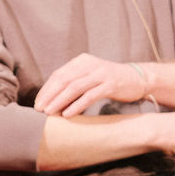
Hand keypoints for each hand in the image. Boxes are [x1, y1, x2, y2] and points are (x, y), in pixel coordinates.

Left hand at [34, 54, 149, 115]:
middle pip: (64, 80)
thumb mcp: (90, 76)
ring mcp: (101, 73)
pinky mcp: (110, 84)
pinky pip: (90, 95)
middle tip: (40, 109)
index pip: (59, 74)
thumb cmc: (109, 81)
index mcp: (81, 61)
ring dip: (60, 101)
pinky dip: (77, 105)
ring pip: (75, 87)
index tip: (38, 103)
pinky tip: (68, 114)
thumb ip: (74, 82)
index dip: (47, 89)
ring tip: (50, 113)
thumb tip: (52, 99)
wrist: (136, 79)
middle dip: (50, 96)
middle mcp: (90, 64)